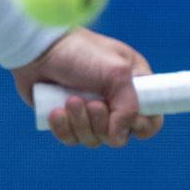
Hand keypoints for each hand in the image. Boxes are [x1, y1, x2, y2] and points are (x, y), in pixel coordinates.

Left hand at [10, 28, 164, 148]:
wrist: (38, 49)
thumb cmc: (80, 53)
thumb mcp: (115, 73)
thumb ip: (128, 106)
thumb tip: (118, 135)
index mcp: (134, 86)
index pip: (151, 119)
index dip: (141, 125)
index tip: (126, 116)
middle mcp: (114, 101)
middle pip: (119, 137)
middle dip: (102, 123)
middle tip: (91, 103)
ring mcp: (89, 112)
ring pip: (94, 140)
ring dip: (81, 123)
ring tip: (69, 100)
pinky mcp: (67, 119)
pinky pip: (71, 139)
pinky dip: (63, 128)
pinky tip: (55, 110)